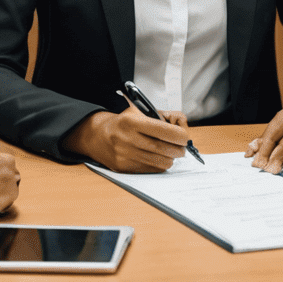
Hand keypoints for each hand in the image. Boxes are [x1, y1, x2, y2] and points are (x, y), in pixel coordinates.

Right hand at [65, 106, 189, 172]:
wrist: (98, 136)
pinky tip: (156, 156)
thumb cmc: (123, 123)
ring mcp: (126, 155)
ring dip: (170, 157)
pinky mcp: (125, 168)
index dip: (180, 135)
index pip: (165, 131)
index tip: (184, 136)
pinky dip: (159, 164)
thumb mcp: (140, 111)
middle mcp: (127, 139)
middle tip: (181, 146)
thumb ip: (162, 117)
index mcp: (132, 121)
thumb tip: (182, 127)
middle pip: (166, 149)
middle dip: (179, 149)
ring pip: (162, 162)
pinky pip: (152, 169)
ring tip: (168, 151)